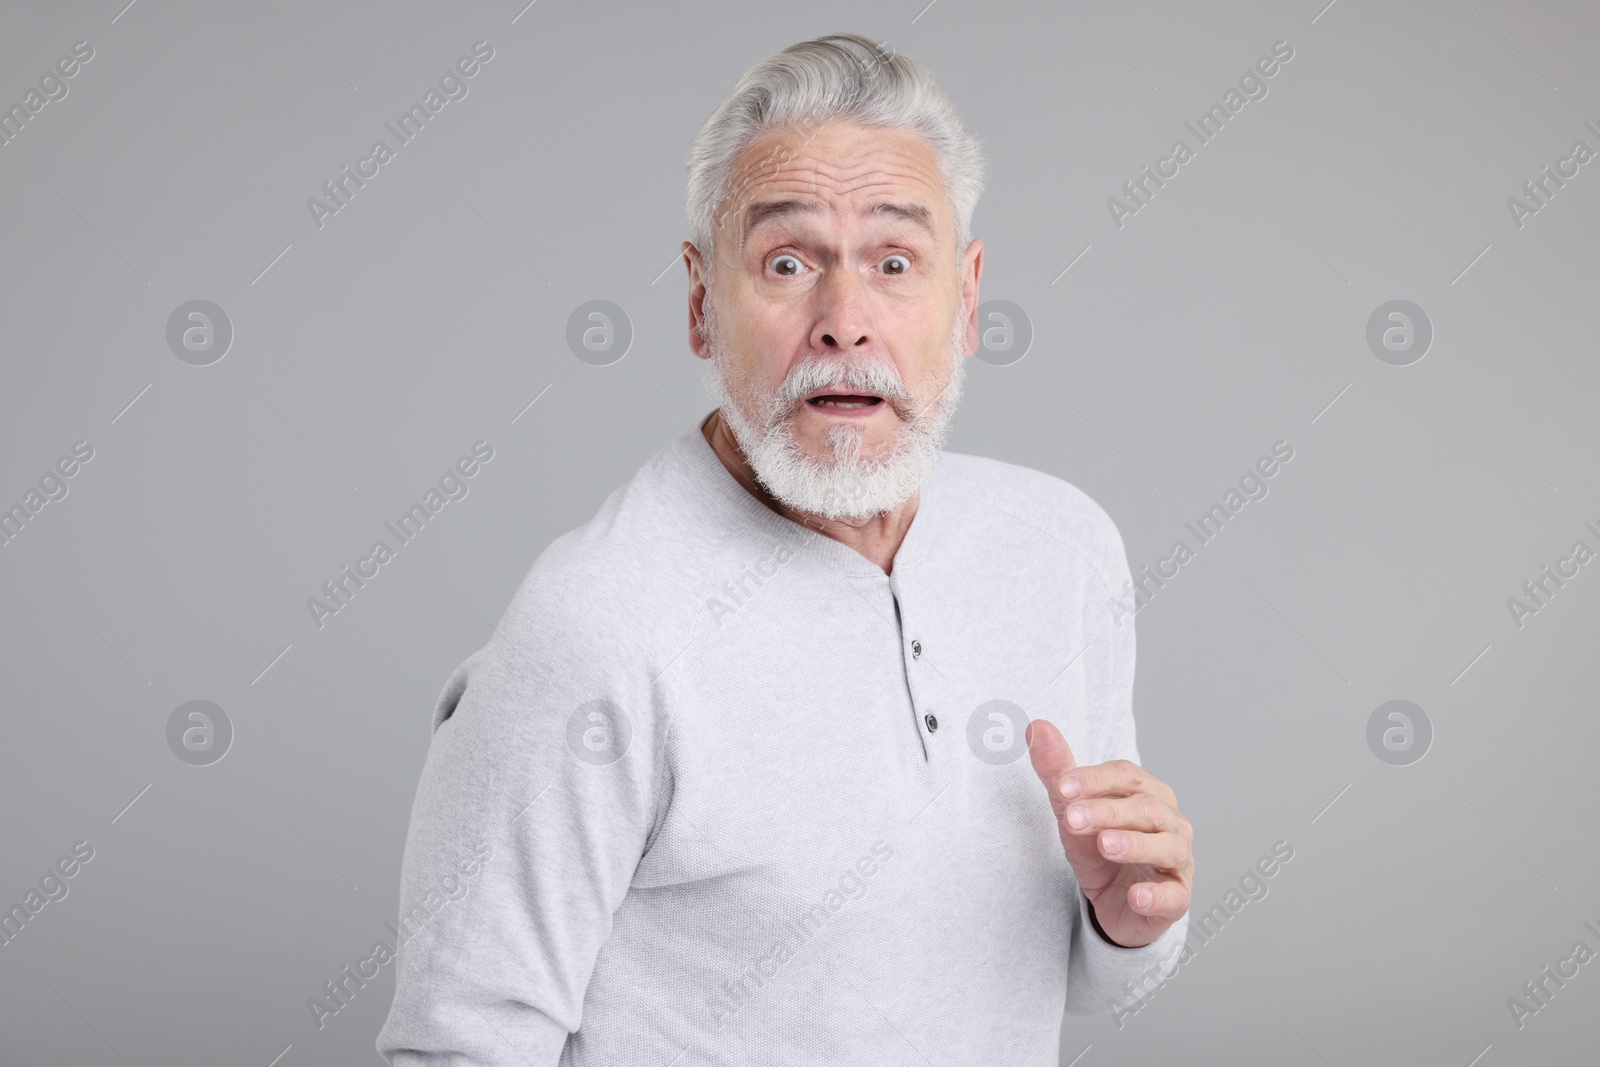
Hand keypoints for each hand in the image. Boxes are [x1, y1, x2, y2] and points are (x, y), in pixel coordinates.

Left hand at [1026, 719, 1192, 947]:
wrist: (1115, 904)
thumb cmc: (1100, 851)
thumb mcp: (1073, 811)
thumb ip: (1057, 772)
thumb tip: (1037, 726)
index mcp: (1147, 793)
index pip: (1126, 776)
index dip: (1095, 779)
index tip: (1062, 786)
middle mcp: (1171, 822)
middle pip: (1146, 809)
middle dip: (1108, 811)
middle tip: (1073, 818)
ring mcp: (1179, 860)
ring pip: (1167, 847)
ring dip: (1135, 844)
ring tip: (1105, 845)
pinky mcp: (1177, 898)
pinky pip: (1174, 896)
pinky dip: (1156, 895)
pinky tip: (1135, 896)